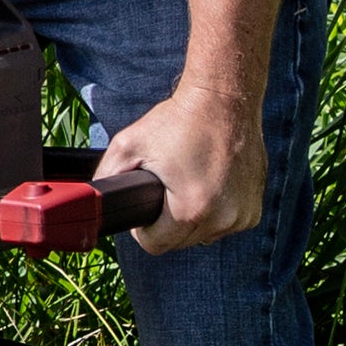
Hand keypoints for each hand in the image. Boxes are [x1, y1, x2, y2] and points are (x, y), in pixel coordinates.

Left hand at [100, 85, 264, 256]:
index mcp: (190, 210)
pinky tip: (212, 183)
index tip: (149, 201)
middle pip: (180, 242)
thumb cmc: (177, 120)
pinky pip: (225, 224)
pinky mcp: (255, 209)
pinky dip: (216, 211)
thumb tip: (90, 204)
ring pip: (203, 235)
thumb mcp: (128, 145)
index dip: (145, 226)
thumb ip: (105, 179)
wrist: (225, 99)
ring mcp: (242, 215)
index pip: (155, 246)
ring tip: (191, 180)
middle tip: (169, 185)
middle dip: (169, 220)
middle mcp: (222, 219)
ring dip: (193, 217)